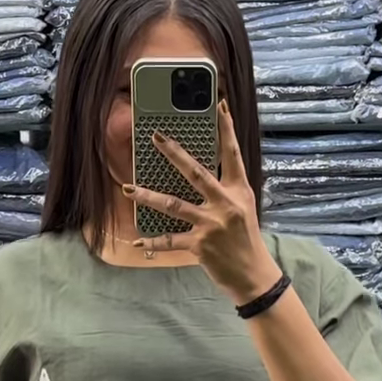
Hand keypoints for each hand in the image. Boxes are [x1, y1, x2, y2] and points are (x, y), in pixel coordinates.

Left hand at [125, 100, 281, 303]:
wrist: (254, 276)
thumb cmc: (246, 240)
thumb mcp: (243, 209)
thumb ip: (226, 190)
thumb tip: (204, 173)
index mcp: (238, 191)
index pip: (232, 154)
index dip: (226, 128)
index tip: (219, 105)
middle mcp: (225, 204)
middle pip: (196, 172)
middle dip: (174, 153)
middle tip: (156, 137)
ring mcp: (211, 224)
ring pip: (173, 205)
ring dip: (148, 196)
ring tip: (127, 188)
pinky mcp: (200, 245)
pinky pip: (171, 241)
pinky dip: (153, 242)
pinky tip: (137, 242)